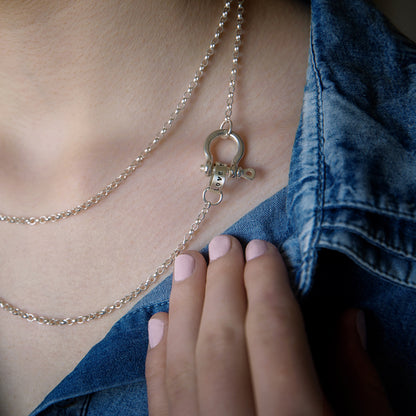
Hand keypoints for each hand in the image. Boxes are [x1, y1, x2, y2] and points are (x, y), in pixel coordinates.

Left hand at [145, 236, 392, 414]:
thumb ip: (357, 378)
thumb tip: (345, 315)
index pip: (272, 334)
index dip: (265, 285)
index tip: (261, 248)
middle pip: (221, 342)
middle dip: (222, 285)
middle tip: (222, 245)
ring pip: (183, 364)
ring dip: (183, 307)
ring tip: (186, 264)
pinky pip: (160, 401)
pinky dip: (158, 358)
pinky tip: (159, 321)